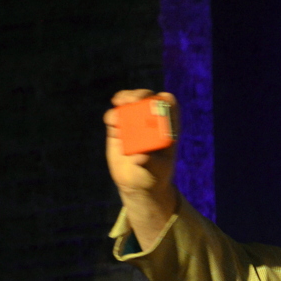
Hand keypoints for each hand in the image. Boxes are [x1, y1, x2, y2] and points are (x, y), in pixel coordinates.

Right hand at [104, 89, 179, 247]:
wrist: (138, 184)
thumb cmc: (154, 176)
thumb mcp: (156, 171)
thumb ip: (151, 163)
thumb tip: (140, 157)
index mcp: (167, 127)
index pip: (169, 106)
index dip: (164, 100)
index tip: (157, 102)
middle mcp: (150, 121)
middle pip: (146, 99)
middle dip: (139, 95)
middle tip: (132, 99)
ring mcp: (134, 123)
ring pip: (128, 103)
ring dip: (124, 99)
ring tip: (119, 102)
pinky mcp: (118, 129)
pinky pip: (114, 117)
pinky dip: (112, 116)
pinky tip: (112, 122)